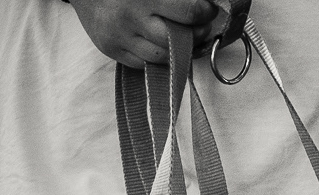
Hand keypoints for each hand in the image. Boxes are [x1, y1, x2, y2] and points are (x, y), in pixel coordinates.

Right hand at [66, 0, 218, 68]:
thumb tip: (204, 6)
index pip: (188, 12)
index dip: (204, 13)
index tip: (208, 10)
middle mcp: (129, 18)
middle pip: (177, 40)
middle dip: (196, 35)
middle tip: (200, 27)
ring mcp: (119, 37)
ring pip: (163, 57)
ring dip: (179, 51)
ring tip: (184, 38)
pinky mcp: (110, 50)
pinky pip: (144, 64)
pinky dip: (158, 57)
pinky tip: (161, 45)